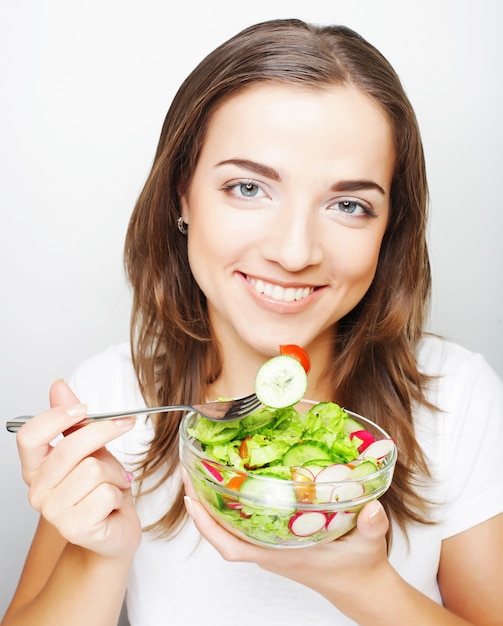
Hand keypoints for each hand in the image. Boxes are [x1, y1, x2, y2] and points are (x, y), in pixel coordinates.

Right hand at [16, 380, 141, 557]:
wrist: (115, 529)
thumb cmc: (102, 488)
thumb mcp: (91, 447)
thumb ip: (74, 420)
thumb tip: (58, 386)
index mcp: (36, 467)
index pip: (29, 435)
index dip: (56, 417)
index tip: (84, 409)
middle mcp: (38, 490)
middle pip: (70, 447)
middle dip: (105, 431)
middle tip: (125, 425)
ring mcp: (53, 512)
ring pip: (93, 469)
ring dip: (115, 473)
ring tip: (114, 482)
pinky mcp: (75, 527)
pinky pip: (105, 493)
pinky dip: (119, 493)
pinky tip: (113, 503)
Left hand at [182, 468, 390, 604]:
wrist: (362, 586)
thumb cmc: (359, 568)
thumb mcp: (368, 544)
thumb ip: (371, 525)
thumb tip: (372, 508)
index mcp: (282, 553)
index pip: (232, 548)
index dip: (207, 525)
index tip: (191, 498)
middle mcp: (270, 550)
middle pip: (223, 533)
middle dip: (202, 504)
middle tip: (191, 470)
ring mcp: (272, 547)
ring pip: (232, 528)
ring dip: (216, 503)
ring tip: (207, 471)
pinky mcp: (279, 541)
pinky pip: (246, 525)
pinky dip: (235, 506)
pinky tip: (238, 483)